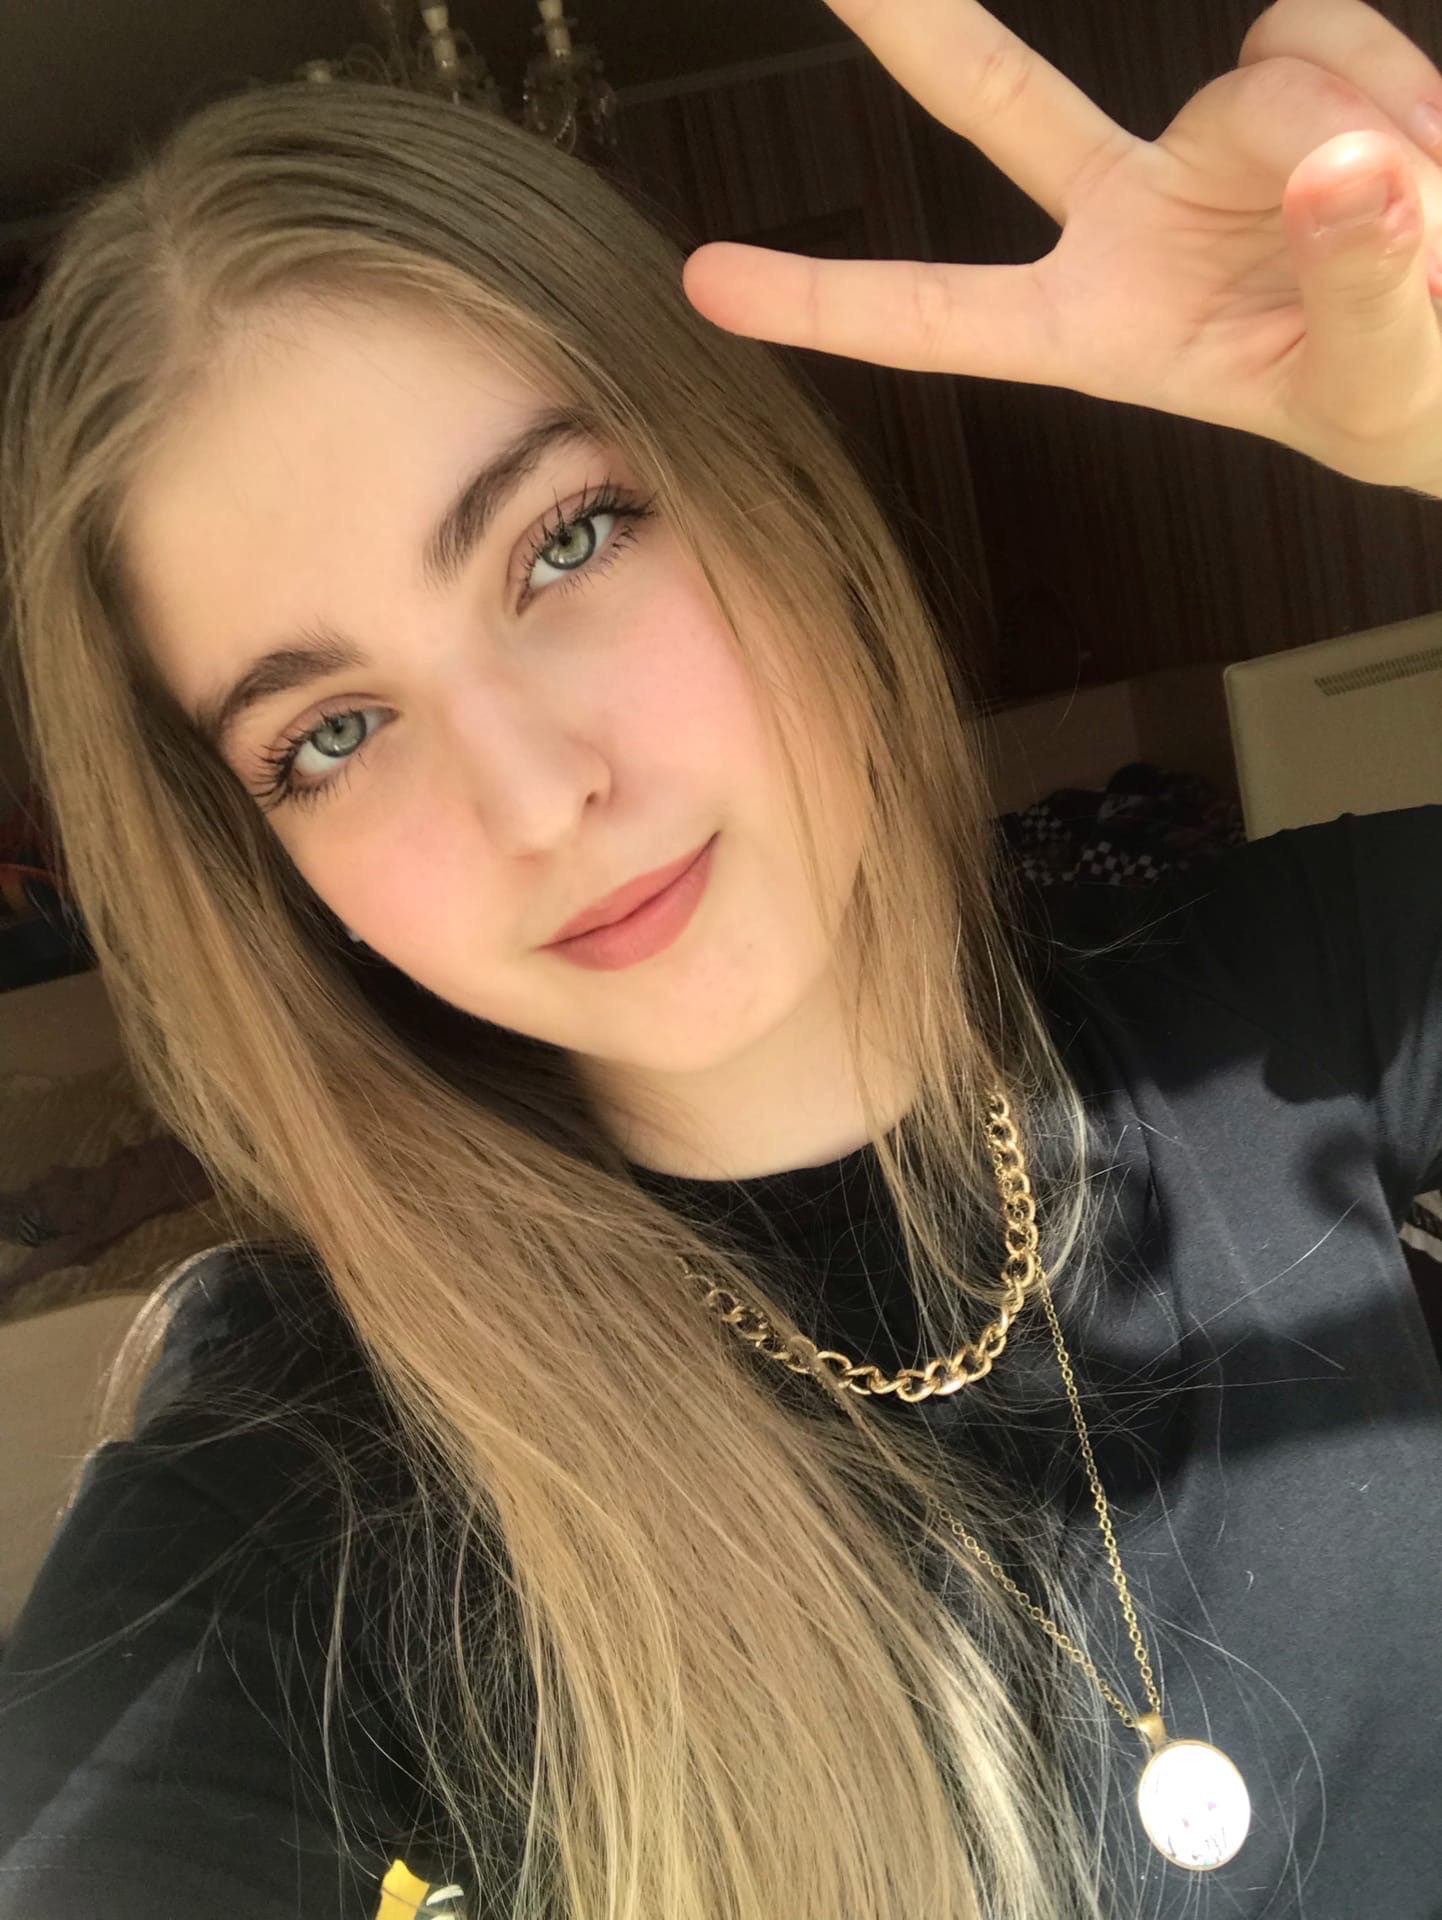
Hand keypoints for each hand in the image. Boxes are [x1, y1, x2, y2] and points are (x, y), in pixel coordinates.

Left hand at [682, 0, 1441, 497]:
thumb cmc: (1409, 397)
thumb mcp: (1383, 388)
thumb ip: (1363, 290)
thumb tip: (1339, 171)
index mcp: (1104, 326)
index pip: (942, 316)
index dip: (828, 302)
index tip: (707, 281)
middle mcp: (1133, 216)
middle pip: (997, 105)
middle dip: (912, 26)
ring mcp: (1206, 136)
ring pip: (1258, 68)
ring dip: (1364, 121)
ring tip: (1430, 211)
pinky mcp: (1291, 68)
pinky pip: (1323, 28)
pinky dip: (1393, 82)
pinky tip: (1431, 150)